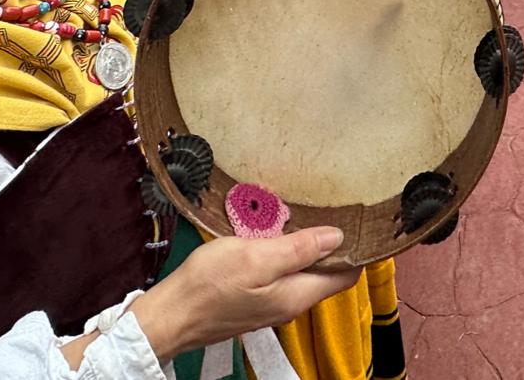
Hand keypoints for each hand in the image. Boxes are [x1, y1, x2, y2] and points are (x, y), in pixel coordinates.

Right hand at [128, 229, 359, 360]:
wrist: (168, 316)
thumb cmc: (208, 285)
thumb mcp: (255, 258)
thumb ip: (298, 250)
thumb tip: (337, 238)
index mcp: (297, 295)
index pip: (345, 276)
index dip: (354, 248)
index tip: (354, 219)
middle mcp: (290, 304)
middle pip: (325, 272)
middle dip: (328, 243)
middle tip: (325, 208)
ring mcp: (271, 303)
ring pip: (301, 271)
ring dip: (302, 246)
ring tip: (299, 214)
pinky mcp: (254, 299)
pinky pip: (279, 273)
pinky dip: (281, 253)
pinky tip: (270, 234)